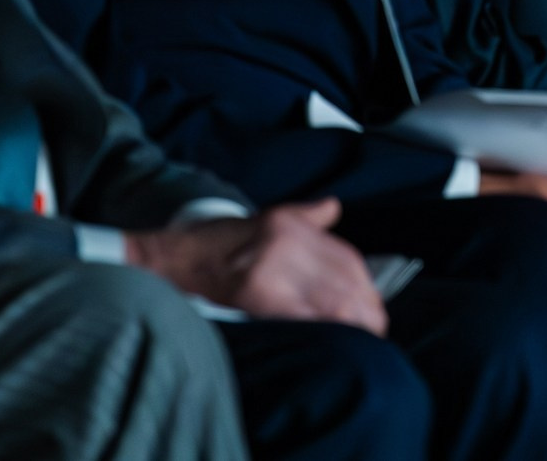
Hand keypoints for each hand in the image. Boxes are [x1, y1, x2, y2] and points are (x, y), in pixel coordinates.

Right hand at [126, 200, 385, 333]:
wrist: (171, 256)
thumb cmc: (218, 242)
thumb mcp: (266, 218)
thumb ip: (306, 215)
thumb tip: (334, 206)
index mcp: (289, 224)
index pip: (344, 255)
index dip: (365, 284)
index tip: (373, 305)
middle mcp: (283, 239)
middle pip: (342, 278)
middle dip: (364, 307)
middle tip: (375, 328)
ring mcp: (268, 263)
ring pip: (328, 296)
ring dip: (349, 322)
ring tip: (360, 338)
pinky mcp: (251, 289)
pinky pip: (298, 313)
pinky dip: (318, 326)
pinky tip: (329, 340)